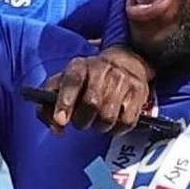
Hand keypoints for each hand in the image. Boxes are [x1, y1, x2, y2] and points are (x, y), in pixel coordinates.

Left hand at [30, 47, 156, 131]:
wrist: (127, 60)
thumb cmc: (88, 78)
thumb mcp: (64, 82)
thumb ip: (50, 105)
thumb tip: (56, 128)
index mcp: (80, 66)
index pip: (72, 81)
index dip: (65, 102)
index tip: (60, 121)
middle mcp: (103, 70)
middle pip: (91, 104)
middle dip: (82, 121)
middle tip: (81, 122)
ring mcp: (123, 81)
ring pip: (108, 116)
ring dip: (99, 126)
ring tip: (97, 120)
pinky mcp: (139, 93)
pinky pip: (126, 122)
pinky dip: (116, 128)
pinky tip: (113, 121)